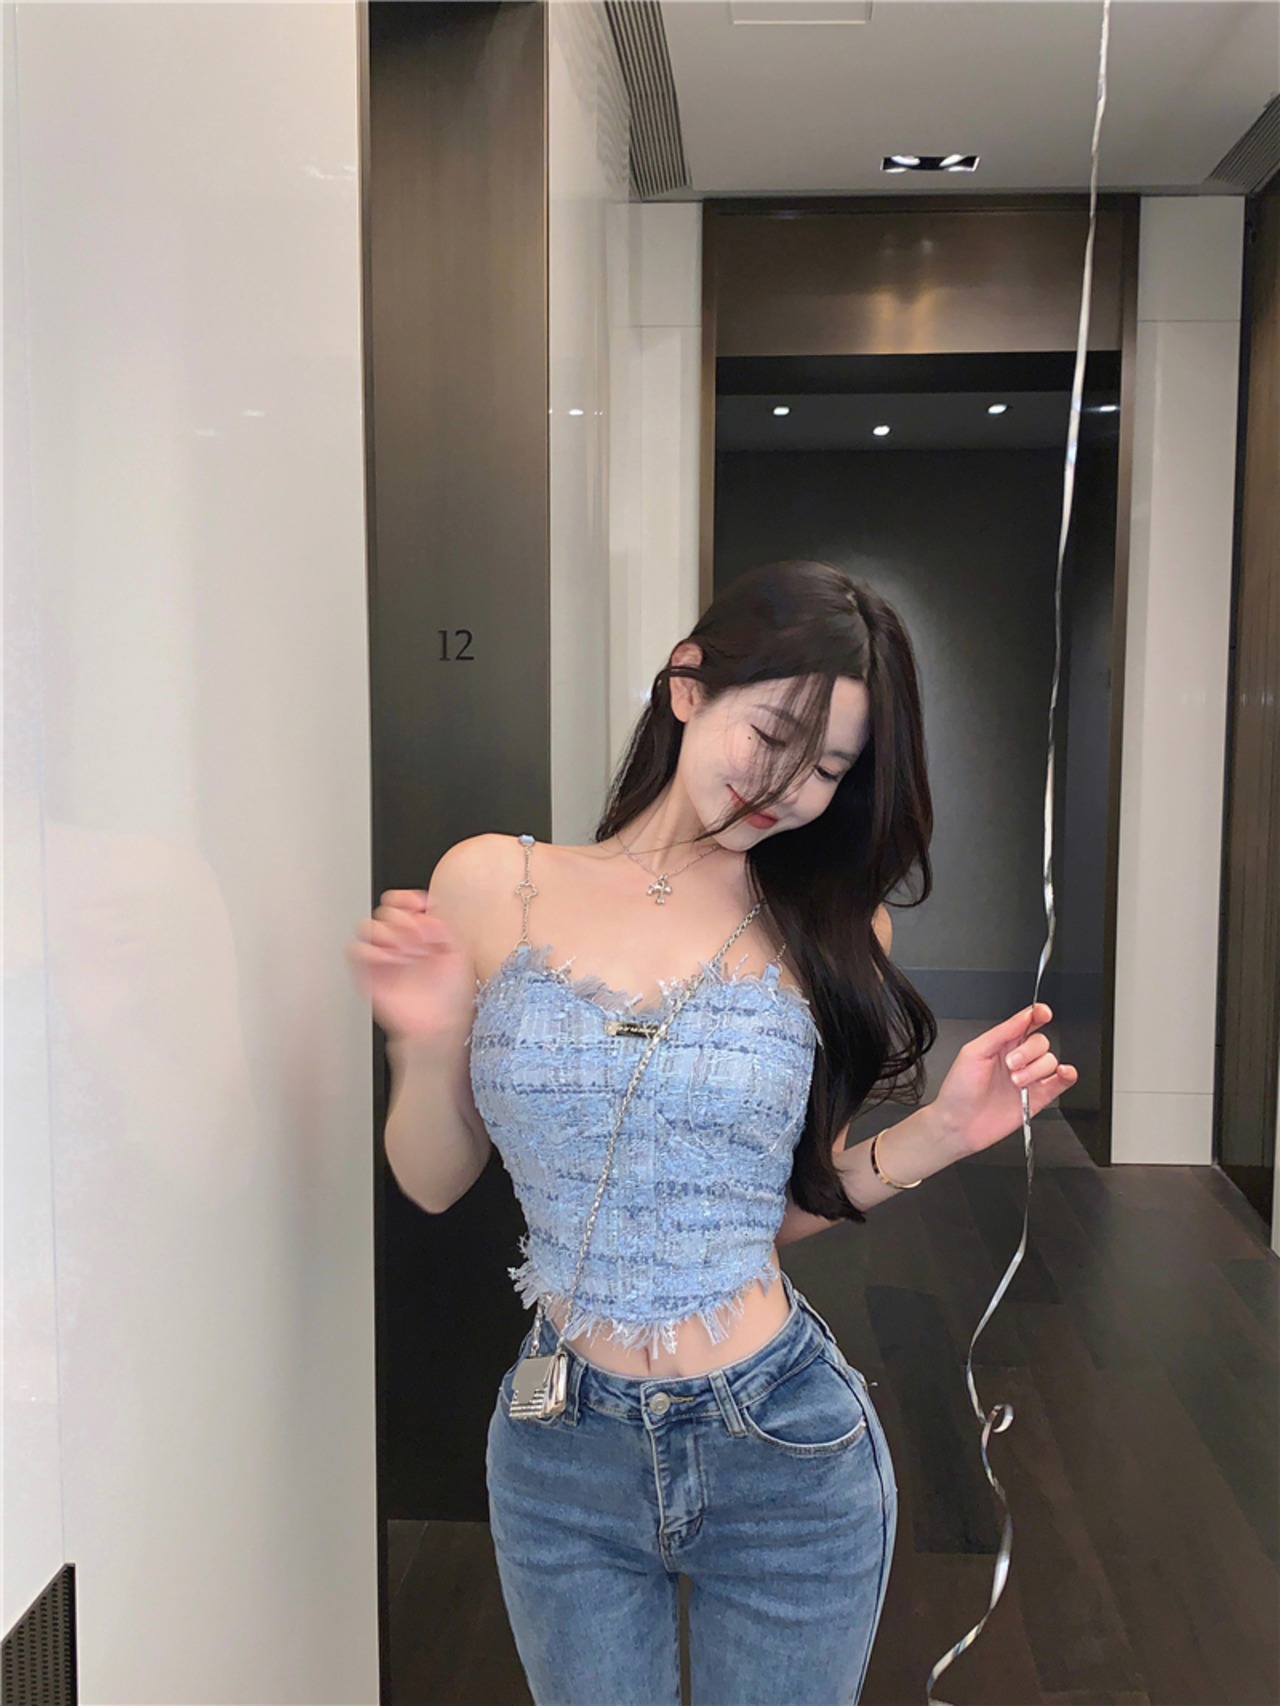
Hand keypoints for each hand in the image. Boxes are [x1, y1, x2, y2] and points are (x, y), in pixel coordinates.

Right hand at [344, 889, 475, 1050]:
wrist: (441, 1026)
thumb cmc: (452, 996)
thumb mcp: (459, 955)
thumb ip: (445, 929)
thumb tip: (429, 912)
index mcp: (420, 934)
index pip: (403, 904)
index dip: (407, 899)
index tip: (419, 904)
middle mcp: (400, 943)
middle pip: (386, 911)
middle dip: (404, 920)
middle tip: (420, 938)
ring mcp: (383, 958)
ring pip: (367, 926)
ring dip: (387, 933)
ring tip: (406, 951)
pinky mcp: (369, 974)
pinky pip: (356, 950)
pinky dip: (370, 950)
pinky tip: (391, 960)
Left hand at [931, 1002, 1077, 1156]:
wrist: (958, 1124)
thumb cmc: (958, 1090)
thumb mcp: (973, 1053)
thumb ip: (1001, 1033)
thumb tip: (1024, 1016)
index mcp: (1002, 1043)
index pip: (1027, 1022)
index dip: (1038, 1014)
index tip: (1042, 1014)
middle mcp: (1018, 1058)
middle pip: (1041, 1041)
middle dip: (1028, 1052)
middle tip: (1010, 1065)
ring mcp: (1029, 1078)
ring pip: (1051, 1060)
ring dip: (1035, 1070)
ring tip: (1015, 1082)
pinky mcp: (1039, 1097)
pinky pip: (1062, 1082)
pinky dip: (1067, 1074)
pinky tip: (1061, 1073)